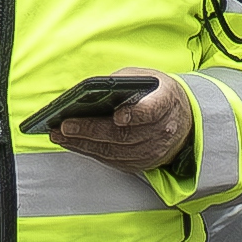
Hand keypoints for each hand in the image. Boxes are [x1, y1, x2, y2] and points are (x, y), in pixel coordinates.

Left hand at [53, 78, 195, 174]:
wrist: (181, 119)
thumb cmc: (155, 93)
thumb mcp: (144, 78)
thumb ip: (121, 83)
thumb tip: (88, 93)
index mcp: (166, 101)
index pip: (152, 110)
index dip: (136, 115)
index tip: (118, 116)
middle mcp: (164, 129)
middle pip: (125, 134)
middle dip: (92, 130)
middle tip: (66, 125)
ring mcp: (154, 150)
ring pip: (115, 150)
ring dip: (84, 144)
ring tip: (60, 135)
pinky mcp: (143, 163)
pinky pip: (113, 160)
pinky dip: (90, 152)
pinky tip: (72, 143)